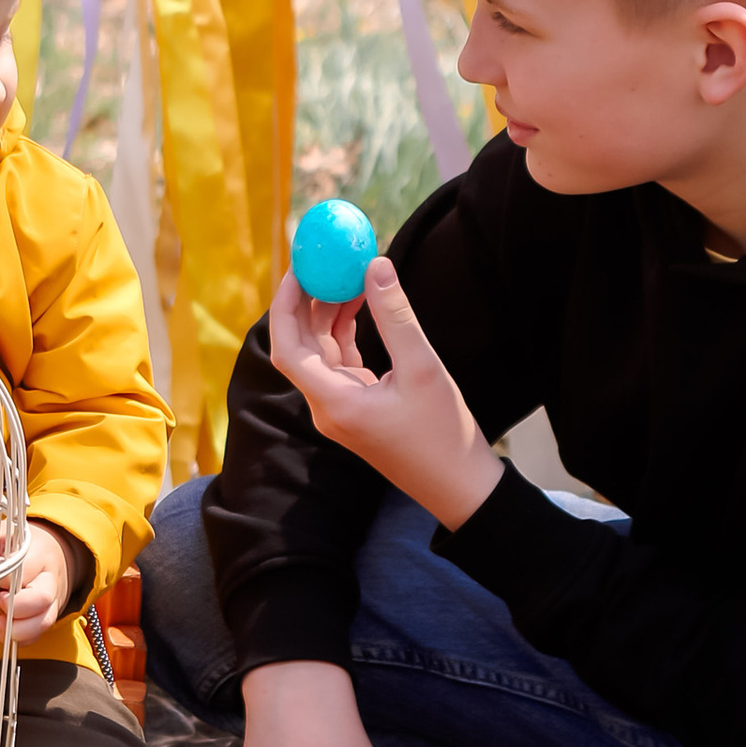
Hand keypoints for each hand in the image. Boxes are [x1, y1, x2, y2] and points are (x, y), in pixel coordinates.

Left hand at [8, 521, 88, 643]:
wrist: (47, 554)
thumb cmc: (17, 546)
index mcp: (40, 554)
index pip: (24, 569)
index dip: (3, 579)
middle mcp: (51, 579)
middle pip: (41, 598)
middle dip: (14, 606)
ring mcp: (53, 601)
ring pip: (44, 622)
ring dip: (18, 628)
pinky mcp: (47, 617)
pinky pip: (37, 635)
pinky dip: (20, 638)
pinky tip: (5, 629)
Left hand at [265, 257, 501, 532]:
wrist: (459, 485)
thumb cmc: (443, 434)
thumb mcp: (422, 369)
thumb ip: (396, 317)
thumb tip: (375, 265)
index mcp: (333, 403)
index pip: (287, 348)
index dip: (286, 305)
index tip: (300, 268)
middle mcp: (327, 406)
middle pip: (300, 346)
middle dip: (308, 302)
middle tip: (323, 261)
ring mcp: (340, 408)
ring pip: (320, 351)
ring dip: (329, 313)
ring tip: (349, 274)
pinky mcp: (357, 406)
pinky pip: (340, 361)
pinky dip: (345, 331)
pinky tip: (360, 303)